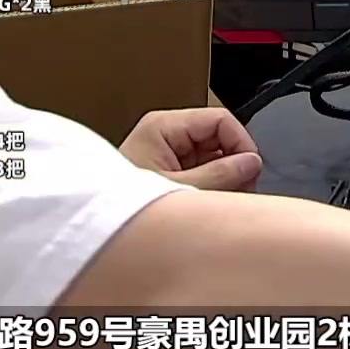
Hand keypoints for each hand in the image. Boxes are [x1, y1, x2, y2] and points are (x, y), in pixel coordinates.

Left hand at [119, 107, 263, 191]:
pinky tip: (211, 202)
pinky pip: (203, 170)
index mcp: (163, 126)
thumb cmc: (121, 205)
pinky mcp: (169, 169)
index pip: (219, 120)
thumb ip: (219, 175)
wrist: (97, 228)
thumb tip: (251, 163)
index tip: (251, 168)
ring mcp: (168, 152)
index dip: (241, 142)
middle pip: (219, 137)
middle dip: (234, 164)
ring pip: (214, 156)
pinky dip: (213, 185)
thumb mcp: (178, 189)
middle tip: (242, 189)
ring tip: (224, 199)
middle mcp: (166, 134)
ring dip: (224, 177)